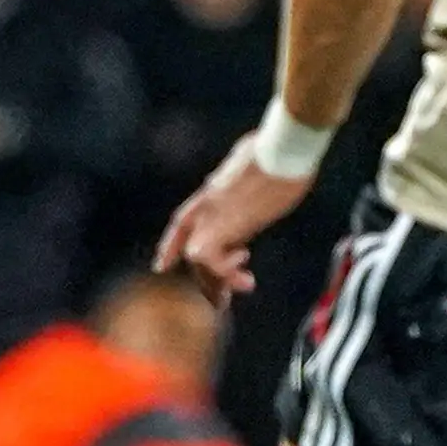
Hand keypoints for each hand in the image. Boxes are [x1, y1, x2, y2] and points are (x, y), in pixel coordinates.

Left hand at [155, 136, 312, 303]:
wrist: (283, 146)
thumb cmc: (279, 148)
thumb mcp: (252, 164)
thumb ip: (243, 176)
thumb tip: (249, 173)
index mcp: (212, 190)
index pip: (182, 222)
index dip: (171, 244)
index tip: (162, 265)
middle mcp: (207, 204)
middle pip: (190, 246)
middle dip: (205, 275)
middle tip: (222, 299)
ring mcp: (214, 212)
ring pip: (197, 257)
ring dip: (218, 278)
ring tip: (243, 287)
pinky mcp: (227, 222)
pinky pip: (212, 259)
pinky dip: (226, 274)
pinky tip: (247, 280)